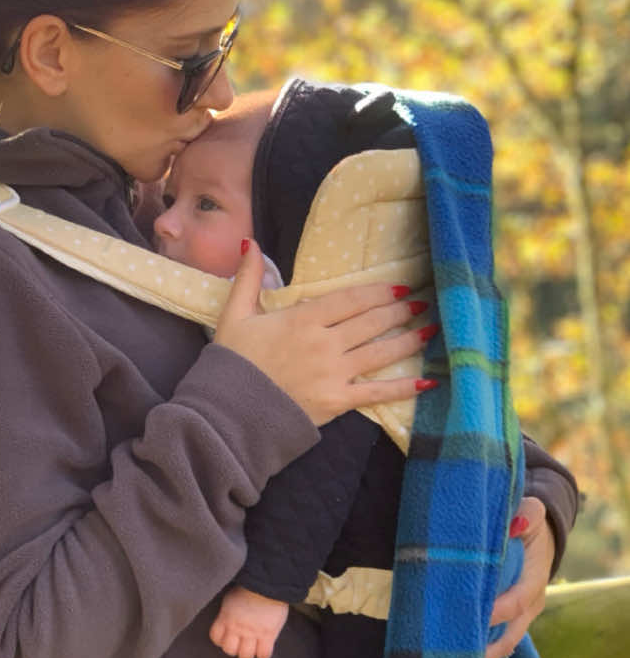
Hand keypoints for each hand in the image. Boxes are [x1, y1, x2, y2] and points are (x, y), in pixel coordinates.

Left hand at [209, 586, 288, 657]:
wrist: (268, 583)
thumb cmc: (250, 587)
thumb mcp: (231, 598)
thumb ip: (228, 612)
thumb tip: (228, 620)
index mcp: (225, 617)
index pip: (216, 638)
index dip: (221, 640)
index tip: (228, 638)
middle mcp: (236, 627)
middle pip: (230, 650)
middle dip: (235, 649)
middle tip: (241, 644)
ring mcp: (252, 632)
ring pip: (245, 656)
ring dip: (249, 654)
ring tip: (253, 648)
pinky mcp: (268, 635)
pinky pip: (263, 654)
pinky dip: (263, 654)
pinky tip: (264, 647)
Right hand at [214, 241, 434, 426]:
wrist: (227, 413)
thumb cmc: (231, 364)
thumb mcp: (234, 315)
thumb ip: (248, 279)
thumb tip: (251, 243)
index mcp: (302, 320)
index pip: (351, 299)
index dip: (378, 291)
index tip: (398, 286)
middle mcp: (324, 344)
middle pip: (371, 322)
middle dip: (400, 310)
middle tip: (421, 302)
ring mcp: (334, 374)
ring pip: (380, 352)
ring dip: (409, 339)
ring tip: (430, 328)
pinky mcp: (337, 402)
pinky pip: (377, 393)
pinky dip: (404, 388)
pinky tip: (428, 380)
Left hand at [486, 497, 554, 657]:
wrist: (539, 536)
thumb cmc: (530, 523)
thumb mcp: (533, 511)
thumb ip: (528, 514)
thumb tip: (517, 523)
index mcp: (534, 579)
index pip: (516, 602)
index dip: (495, 612)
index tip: (470, 617)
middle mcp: (531, 604)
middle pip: (511, 633)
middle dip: (487, 647)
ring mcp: (522, 615)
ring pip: (505, 642)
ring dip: (483, 656)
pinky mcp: (510, 619)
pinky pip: (498, 640)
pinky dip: (482, 651)